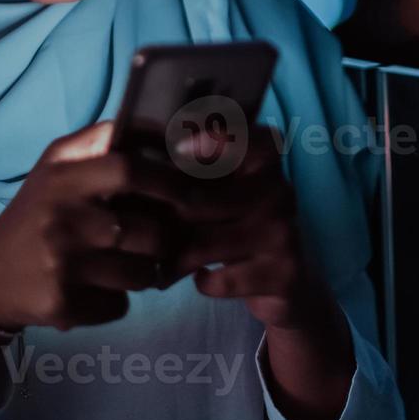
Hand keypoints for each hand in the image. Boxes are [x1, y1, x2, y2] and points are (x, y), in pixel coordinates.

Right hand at [0, 120, 191, 330]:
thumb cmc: (37, 215)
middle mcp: (61, 216)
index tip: (190, 191)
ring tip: (127, 265)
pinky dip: (116, 301)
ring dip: (145, 273)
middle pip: (148, 231)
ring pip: (140, 273)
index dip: (168, 180)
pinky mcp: (61, 303)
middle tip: (164, 240)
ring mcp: (61, 262)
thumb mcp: (56, 169)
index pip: (128, 168)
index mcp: (62, 176)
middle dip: (165, 239)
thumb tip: (164, 133)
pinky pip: (118, 305)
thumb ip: (100, 144)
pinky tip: (95, 290)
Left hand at [170, 125, 355, 419]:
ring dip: (177, 257)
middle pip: (199, 200)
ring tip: (166, 260)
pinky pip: (220, 279)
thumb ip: (193, 166)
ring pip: (205, 244)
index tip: (178, 150)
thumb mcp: (224, 188)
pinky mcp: (283, 273)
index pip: (241, 137)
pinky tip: (203, 277)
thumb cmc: (239, 225)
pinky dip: (203, 282)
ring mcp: (284, 232)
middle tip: (147, 231)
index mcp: (266, 160)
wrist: (288, 280)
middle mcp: (280, 190)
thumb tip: (130, 149)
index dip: (208, 141)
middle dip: (166, 220)